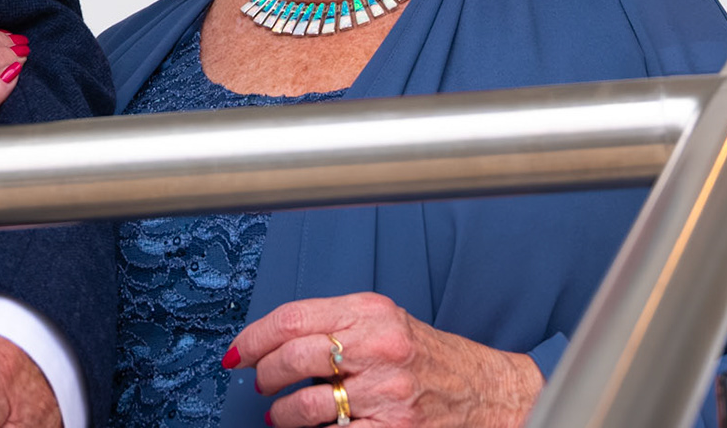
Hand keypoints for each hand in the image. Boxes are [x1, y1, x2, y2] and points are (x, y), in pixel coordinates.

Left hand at [231, 293, 540, 427]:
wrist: (487, 392)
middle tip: (260, 382)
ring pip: (307, 406)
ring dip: (282, 413)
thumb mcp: (383, 321)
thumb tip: (273, 340)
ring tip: (280, 413)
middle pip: (294, 358)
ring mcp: (387, 393)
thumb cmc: (429, 357)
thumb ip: (334, 323)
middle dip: (265, 374)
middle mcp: (378, 347)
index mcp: (369, 312)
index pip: (293, 319)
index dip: (255, 337)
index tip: (238, 352)